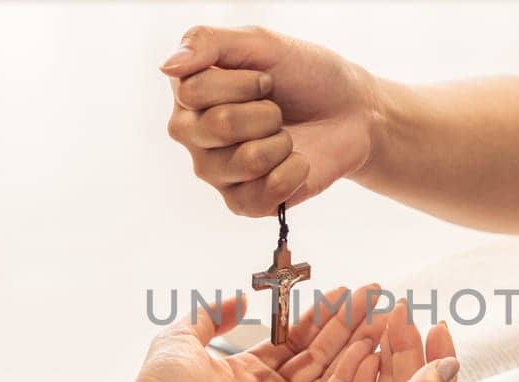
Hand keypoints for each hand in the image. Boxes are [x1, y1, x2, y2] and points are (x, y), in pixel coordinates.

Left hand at [125, 284, 392, 381]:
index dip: (321, 320)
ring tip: (386, 319)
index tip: (345, 298)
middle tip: (378, 303)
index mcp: (244, 373)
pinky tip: (374, 350)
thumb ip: (211, 314)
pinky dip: (353, 376)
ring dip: (359, 347)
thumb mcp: (181, 336)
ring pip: (330, 376)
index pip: (293, 342)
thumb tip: (236, 298)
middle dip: (349, 328)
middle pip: (318, 356)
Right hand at [161, 26, 377, 216]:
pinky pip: (265, 194)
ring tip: (286, 136)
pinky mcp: (244, 203)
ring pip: (247, 161)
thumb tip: (167, 66)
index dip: (244, 84)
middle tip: (277, 109)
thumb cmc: (304, 74)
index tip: (267, 79)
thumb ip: (207, 42)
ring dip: (282, 143)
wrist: (351, 111)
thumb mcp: (260, 43)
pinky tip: (296, 162)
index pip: (194, 91)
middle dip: (266, 112)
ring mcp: (216, 173)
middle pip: (219, 126)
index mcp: (188, 95)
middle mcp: (194, 136)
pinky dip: (294, 172)